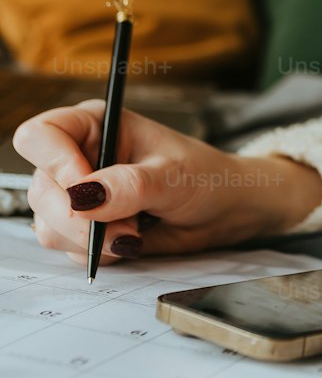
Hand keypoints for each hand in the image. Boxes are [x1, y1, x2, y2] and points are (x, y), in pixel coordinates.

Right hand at [13, 99, 321, 267]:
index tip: (85, 191)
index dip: (55, 164)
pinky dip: (98, 253)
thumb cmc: (207, 177)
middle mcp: (80, 156)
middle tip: (125, 228)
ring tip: (136, 232)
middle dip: (79, 219)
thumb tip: (83, 197)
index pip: (40, 135)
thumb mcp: (174, 177)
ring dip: (91, 240)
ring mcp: (80, 194)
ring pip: (50, 225)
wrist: (225, 211)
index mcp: (95, 124)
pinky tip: (131, 241)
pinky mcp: (87, 226)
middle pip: (40, 190)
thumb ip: (129, 185)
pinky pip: (69, 249)